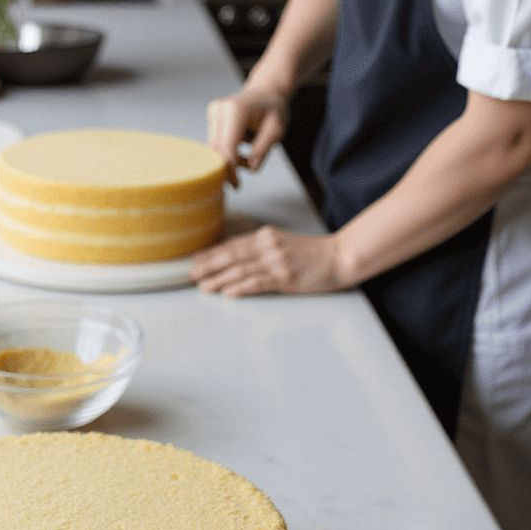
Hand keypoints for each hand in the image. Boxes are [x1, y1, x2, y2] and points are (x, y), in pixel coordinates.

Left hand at [190, 225, 349, 297]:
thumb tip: (237, 258)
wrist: (340, 256)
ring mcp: (277, 261)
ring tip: (203, 287)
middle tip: (190, 273)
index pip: (232, 244)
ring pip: (241, 269)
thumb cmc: (312, 254)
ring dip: (219, 279)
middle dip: (208, 265)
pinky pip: (258, 282)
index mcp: (266, 236)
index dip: (211, 252)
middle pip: (231, 255)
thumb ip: (262, 248)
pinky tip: (228, 293)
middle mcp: (269, 246)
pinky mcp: (286, 277)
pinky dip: (241, 287)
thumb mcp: (283, 244)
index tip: (194, 259)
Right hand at [207, 89, 289, 186]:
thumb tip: (252, 167)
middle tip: (237, 185)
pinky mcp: (212, 118)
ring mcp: (214, 113)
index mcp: (236, 111)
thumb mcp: (276, 130)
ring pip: (215, 148)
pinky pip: (217, 143)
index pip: (228, 147)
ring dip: (231, 159)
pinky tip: (243, 148)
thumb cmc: (273, 109)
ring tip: (250, 157)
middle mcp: (220, 110)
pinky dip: (229, 152)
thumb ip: (263, 149)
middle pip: (217, 149)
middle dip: (227, 168)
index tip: (236, 185)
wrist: (266, 91)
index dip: (230, 169)